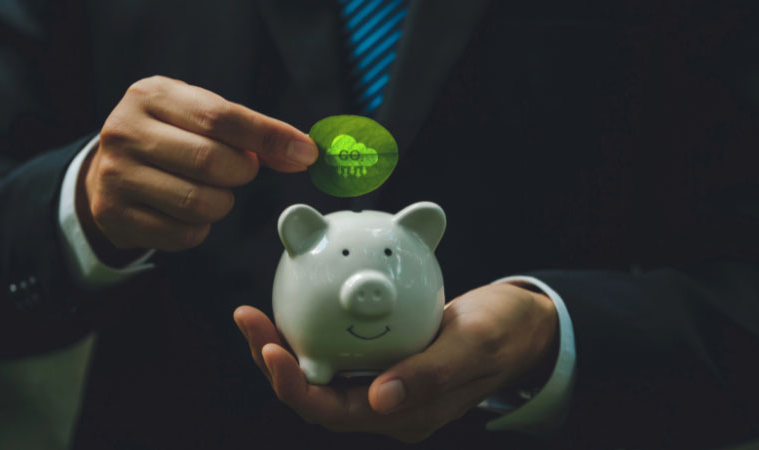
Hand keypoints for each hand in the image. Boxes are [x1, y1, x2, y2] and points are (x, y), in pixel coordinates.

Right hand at [78, 75, 317, 262]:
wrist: (108, 171)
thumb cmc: (169, 138)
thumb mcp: (200, 118)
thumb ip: (249, 132)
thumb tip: (301, 153)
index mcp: (152, 95)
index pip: (220, 116)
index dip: (268, 136)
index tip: (305, 152)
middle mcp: (125, 131)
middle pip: (211, 162)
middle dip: (242, 172)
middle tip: (240, 170)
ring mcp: (115, 176)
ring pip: (199, 203)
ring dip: (222, 203)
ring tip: (211, 191)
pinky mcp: (115, 216)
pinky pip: (183, 234)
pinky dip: (199, 228)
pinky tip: (187, 212)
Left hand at [234, 282, 557, 442]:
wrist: (521, 326)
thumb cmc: (504, 333)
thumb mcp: (474, 345)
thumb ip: (430, 374)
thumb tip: (377, 400)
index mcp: (405, 415)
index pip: (335, 412)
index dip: (295, 387)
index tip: (269, 349)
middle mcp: (386, 406)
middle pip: (315, 395)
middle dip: (273, 362)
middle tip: (247, 318)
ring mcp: (382, 386)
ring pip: (319, 374)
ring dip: (283, 346)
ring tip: (255, 313)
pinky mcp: (383, 363)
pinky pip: (336, 353)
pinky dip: (311, 332)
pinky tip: (295, 304)